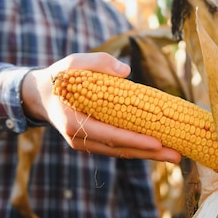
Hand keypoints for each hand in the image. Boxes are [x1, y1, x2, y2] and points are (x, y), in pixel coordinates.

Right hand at [20, 52, 180, 163]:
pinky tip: (157, 148)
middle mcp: (78, 138)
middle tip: (176, 154)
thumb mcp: (74, 62)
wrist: (41, 94)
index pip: (108, 134)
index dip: (133, 139)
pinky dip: (136, 148)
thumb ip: (98, 62)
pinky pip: (116, 147)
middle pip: (118, 149)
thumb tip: (126, 70)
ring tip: (174, 154)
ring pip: (119, 151)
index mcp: (72, 121)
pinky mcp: (91, 142)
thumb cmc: (60, 76)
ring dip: (146, 155)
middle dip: (148, 153)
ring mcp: (84, 143)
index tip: (157, 142)